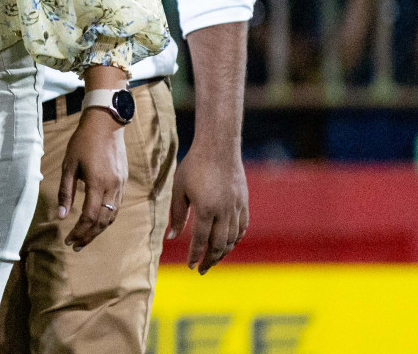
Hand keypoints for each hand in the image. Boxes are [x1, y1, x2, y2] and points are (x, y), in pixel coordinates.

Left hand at [59, 111, 126, 250]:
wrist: (106, 124)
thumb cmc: (83, 142)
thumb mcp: (69, 165)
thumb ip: (66, 191)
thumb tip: (61, 215)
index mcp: (97, 183)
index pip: (89, 217)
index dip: (79, 231)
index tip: (68, 240)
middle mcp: (112, 187)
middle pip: (102, 221)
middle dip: (88, 236)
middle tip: (75, 245)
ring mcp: (120, 185)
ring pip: (111, 216)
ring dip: (98, 230)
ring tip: (85, 238)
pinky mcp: (123, 181)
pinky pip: (116, 206)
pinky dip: (107, 218)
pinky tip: (97, 222)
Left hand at [168, 142, 248, 272]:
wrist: (218, 148)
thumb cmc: (194, 166)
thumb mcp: (179, 189)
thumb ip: (177, 215)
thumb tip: (172, 238)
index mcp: (206, 209)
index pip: (200, 240)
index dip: (195, 255)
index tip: (190, 266)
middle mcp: (224, 212)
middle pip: (218, 244)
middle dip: (210, 260)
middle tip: (202, 270)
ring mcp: (237, 208)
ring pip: (232, 239)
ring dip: (222, 252)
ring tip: (213, 259)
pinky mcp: (244, 203)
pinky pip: (242, 228)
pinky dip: (235, 239)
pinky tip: (228, 244)